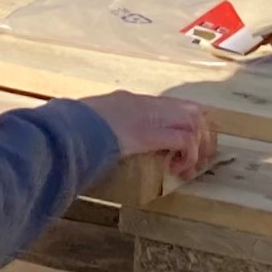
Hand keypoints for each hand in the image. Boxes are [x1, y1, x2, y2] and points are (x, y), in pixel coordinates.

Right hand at [83, 91, 217, 178]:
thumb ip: (95, 128)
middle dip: (202, 134)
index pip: (170, 105)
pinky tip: (177, 170)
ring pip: (194, 122)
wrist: (69, 126)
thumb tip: (87, 142)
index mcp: (130, 100)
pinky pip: (184, 141)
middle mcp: (146, 104)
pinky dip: (187, 156)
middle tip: (200, 158)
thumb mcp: (86, 122)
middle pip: (192, 110)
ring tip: (190, 168)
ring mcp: (151, 116)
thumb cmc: (70, 126)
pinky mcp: (151, 133)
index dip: (185, 124)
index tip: (184, 144)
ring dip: (198, 147)